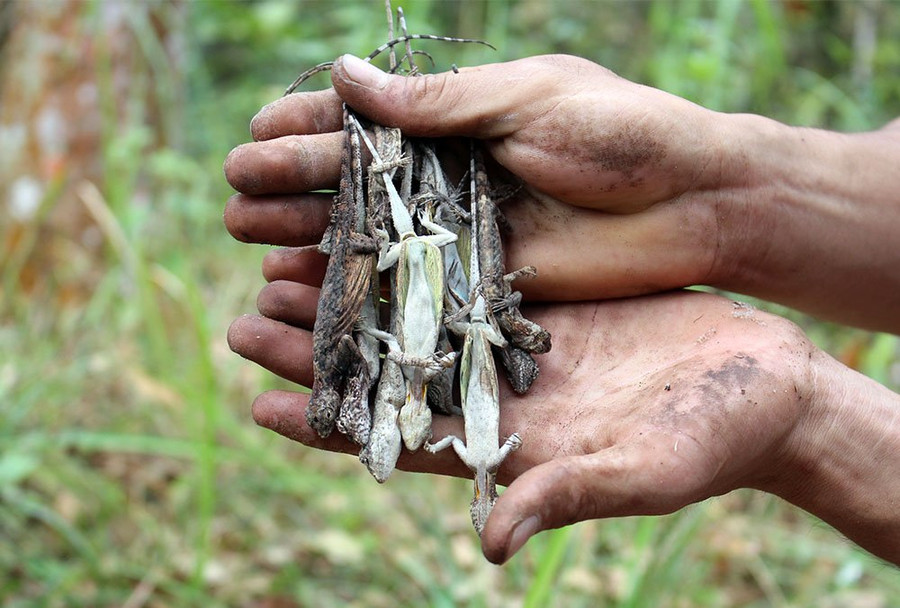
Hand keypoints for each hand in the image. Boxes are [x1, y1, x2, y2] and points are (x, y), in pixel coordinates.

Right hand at [224, 54, 726, 300]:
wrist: (694, 204)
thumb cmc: (621, 134)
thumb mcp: (526, 100)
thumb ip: (437, 102)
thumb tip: (344, 73)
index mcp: (460, 119)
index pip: (367, 123)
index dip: (309, 128)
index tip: (255, 136)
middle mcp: (452, 175)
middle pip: (356, 182)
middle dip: (293, 185)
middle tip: (235, 198)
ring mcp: (464, 232)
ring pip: (372, 234)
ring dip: (310, 236)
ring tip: (250, 240)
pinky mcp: (484, 282)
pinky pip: (411, 284)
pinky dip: (361, 285)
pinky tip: (309, 286)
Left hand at [228, 251, 816, 562]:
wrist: (764, 386)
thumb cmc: (711, 441)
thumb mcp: (640, 473)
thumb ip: (565, 498)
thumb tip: (490, 545)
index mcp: (507, 445)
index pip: (394, 439)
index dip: (327, 425)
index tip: (260, 401)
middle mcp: (499, 394)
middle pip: (387, 374)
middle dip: (319, 351)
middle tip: (247, 318)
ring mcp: (519, 345)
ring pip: (415, 319)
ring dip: (354, 298)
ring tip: (285, 268)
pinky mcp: (547, 302)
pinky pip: (466, 277)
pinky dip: (417, 259)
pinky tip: (376, 231)